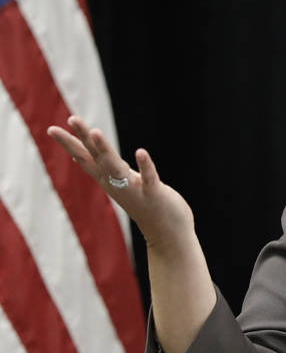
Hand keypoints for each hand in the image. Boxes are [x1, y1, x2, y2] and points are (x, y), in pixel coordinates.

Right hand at [46, 117, 193, 248]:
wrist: (167, 234)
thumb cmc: (145, 204)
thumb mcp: (121, 185)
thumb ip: (106, 171)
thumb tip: (81, 158)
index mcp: (109, 179)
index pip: (85, 158)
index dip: (69, 143)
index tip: (51, 128)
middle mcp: (117, 183)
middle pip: (96, 157)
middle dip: (83, 138)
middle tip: (72, 118)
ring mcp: (134, 189)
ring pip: (115, 167)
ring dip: (105, 150)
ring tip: (95, 131)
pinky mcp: (154, 193)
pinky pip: (149, 178)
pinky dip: (145, 165)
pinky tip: (141, 151)